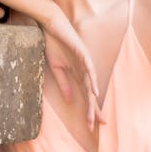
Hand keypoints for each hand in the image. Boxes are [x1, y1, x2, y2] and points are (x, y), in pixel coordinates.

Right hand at [41, 8, 103, 131]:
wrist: (51, 26)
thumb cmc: (54, 45)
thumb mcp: (57, 69)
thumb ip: (64, 84)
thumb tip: (70, 100)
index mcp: (78, 74)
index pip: (86, 95)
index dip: (90, 110)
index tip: (92, 125)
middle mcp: (84, 70)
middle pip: (91, 94)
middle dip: (95, 110)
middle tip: (100, 125)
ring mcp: (84, 61)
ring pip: (91, 84)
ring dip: (93, 100)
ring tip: (96, 115)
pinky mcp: (82, 53)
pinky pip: (89, 68)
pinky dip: (92, 80)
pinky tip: (94, 91)